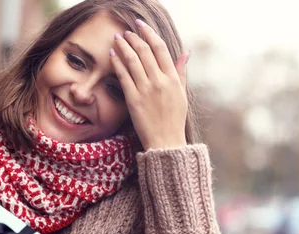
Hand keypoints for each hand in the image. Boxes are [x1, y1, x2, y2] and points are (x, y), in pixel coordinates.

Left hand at [110, 19, 189, 149]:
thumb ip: (181, 72)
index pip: (160, 49)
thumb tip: (186, 52)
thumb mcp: (182, 94)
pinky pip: (123, 76)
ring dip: (123, 46)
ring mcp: (146, 90)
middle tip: (126, 31)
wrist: (165, 141)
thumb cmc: (174, 119)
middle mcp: (160, 81)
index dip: (149, 34)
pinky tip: (112, 55)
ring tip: (117, 38)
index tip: (141, 26)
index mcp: (173, 79)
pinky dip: (117, 63)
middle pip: (145, 52)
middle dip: (134, 38)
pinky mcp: (133, 99)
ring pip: (133, 61)